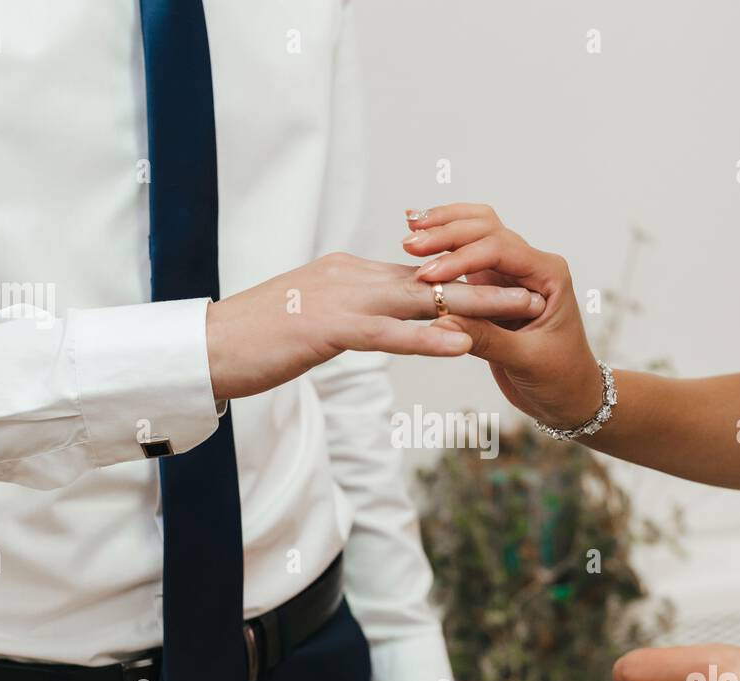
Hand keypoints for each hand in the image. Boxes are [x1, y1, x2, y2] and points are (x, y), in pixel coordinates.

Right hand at [206, 252, 544, 399]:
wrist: (204, 348)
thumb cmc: (252, 340)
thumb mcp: (309, 321)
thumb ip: (346, 316)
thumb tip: (374, 324)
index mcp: (347, 273)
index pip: (419, 273)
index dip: (467, 279)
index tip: (509, 285)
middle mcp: (350, 276)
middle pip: (433, 278)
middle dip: (487, 283)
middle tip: (534, 290)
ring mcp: (338, 299)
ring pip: (421, 300)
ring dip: (476, 304)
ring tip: (522, 310)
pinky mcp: (325, 329)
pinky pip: (387, 335)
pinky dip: (427, 339)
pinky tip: (462, 345)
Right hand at [401, 205, 602, 428]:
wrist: (568, 395)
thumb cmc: (561, 378)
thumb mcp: (527, 361)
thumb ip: (488, 339)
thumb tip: (443, 321)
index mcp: (548, 276)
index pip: (500, 250)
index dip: (461, 258)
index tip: (429, 275)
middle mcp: (529, 267)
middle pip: (485, 230)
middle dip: (447, 232)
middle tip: (409, 244)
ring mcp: (509, 275)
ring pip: (474, 234)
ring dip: (443, 228)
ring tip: (409, 226)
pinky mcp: (491, 288)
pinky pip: (465, 259)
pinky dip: (443, 245)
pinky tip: (418, 234)